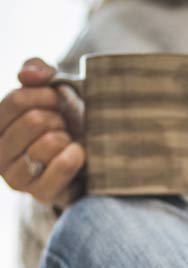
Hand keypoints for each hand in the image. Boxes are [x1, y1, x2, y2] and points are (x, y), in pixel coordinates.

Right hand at [0, 57, 84, 207]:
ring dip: (67, 138)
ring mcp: (16, 178)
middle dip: (58, 119)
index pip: (17, 100)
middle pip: (33, 121)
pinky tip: (78, 153)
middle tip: (65, 126)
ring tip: (68, 143)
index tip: (58, 100)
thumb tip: (27, 76)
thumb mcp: (50, 89)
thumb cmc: (66, 122)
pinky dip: (75, 156)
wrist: (90, 161)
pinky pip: (61, 167)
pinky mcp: (40, 195)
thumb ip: (36, 70)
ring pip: (47, 143)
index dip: (46, 95)